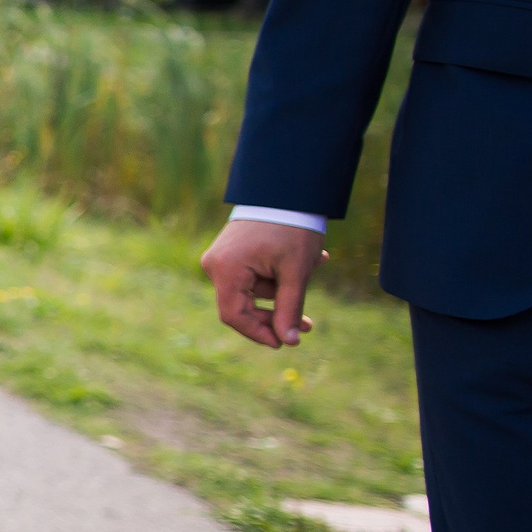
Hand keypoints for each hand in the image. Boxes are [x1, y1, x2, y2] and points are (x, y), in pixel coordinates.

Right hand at [202, 218, 326, 347]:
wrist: (285, 188)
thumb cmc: (291, 228)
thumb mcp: (295, 271)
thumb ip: (289, 308)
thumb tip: (288, 342)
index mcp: (225, 270)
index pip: (234, 316)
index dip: (258, 333)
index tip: (283, 343)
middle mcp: (215, 266)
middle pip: (241, 306)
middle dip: (275, 315)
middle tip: (305, 325)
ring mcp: (220, 259)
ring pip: (249, 292)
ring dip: (281, 292)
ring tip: (316, 270)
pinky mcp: (229, 253)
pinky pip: (249, 277)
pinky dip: (274, 278)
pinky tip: (301, 266)